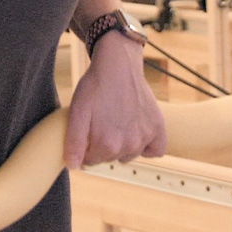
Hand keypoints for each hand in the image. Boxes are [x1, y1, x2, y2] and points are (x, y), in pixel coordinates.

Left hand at [64, 34, 165, 167]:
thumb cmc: (95, 87)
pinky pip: (156, 150)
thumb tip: (73, 166)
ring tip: (116, 122)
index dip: (85, 147)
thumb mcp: (77, 112)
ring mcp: (145, 137)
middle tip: (100, 122)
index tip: (85, 131)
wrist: (118, 65)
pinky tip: (137, 132)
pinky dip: (148, 147)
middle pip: (110, 158)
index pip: (91, 160)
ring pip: (129, 154)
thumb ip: (73, 142)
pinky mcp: (158, 128)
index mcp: (107, 144)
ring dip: (122, 145)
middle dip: (102, 146)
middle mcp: (129, 145)